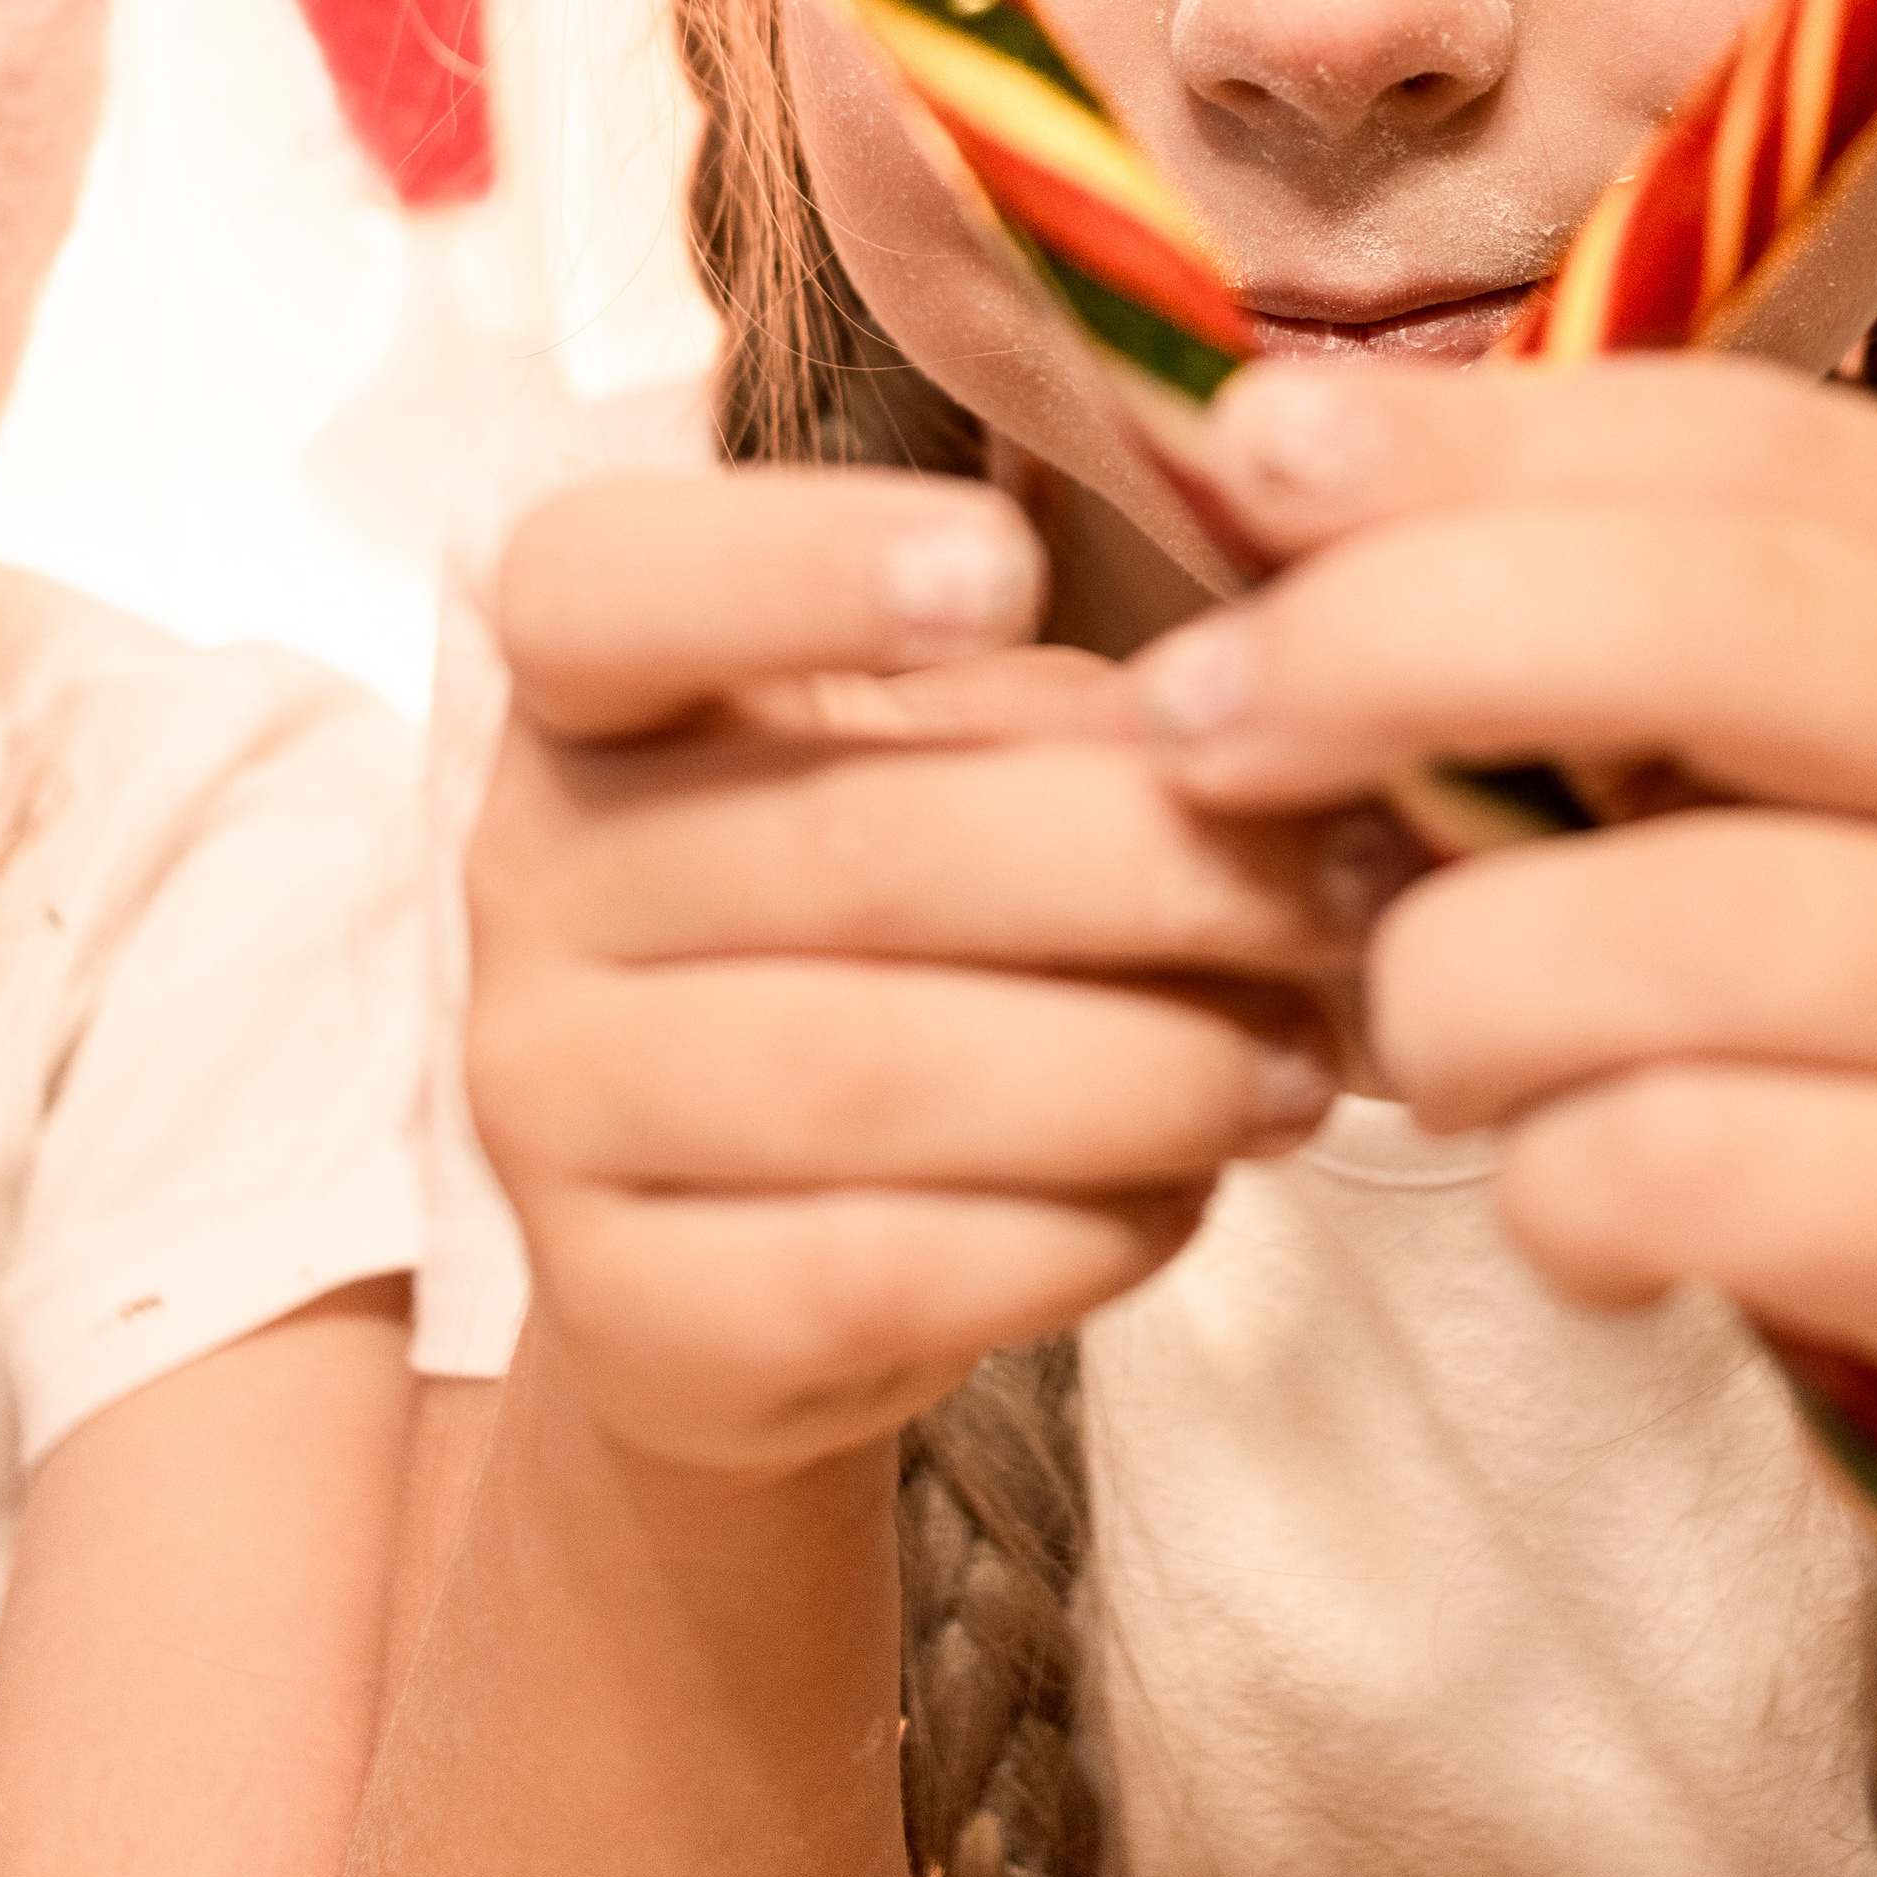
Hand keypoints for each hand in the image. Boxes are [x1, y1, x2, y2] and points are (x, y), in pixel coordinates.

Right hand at [469, 467, 1396, 1483]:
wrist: (761, 1246)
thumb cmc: (904, 922)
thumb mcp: (968, 764)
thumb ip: (1085, 721)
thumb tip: (1295, 728)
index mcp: (587, 687)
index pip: (601, 584)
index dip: (800, 564)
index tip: (1007, 566)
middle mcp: (524, 877)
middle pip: (850, 848)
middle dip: (1150, 866)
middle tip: (1351, 888)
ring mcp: (542, 1104)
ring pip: (877, 1076)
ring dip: (1144, 1067)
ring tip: (1300, 1061)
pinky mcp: (614, 1312)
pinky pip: (877, 1269)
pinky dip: (1074, 1231)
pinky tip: (1186, 1192)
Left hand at [1122, 357, 1876, 1574]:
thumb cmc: (1857, 1014)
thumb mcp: (1745, 781)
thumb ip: (1563, 621)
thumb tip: (1263, 450)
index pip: (1729, 438)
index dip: (1466, 437)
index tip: (1242, 458)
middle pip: (1706, 622)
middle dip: (1393, 646)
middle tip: (1196, 731)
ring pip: (1671, 930)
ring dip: (1451, 992)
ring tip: (1432, 1048)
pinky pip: (1694, 1166)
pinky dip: (1553, 1196)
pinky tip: (1572, 1211)